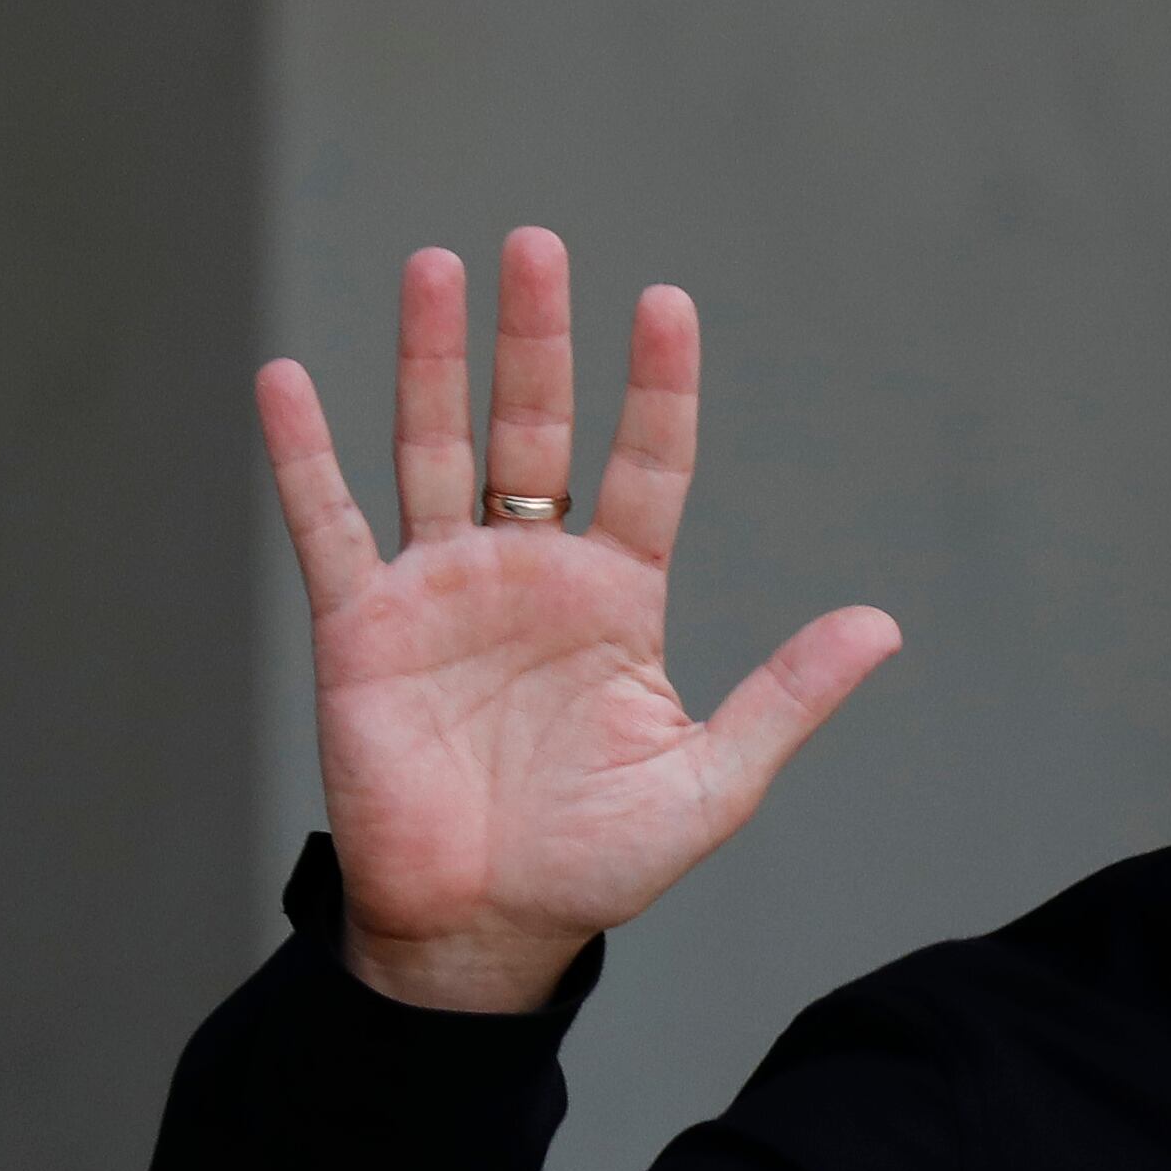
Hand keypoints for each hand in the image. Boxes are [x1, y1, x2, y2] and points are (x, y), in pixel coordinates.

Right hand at [260, 229, 900, 1012]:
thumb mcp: (714, 780)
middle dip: (535, 338)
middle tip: (535, 242)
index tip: (667, 301)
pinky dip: (302, 453)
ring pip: (434, 447)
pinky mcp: (361, 626)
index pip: (645, 467)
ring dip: (431, 359)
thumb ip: (788, 695)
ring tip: (437, 265)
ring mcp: (442, 589)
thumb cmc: (597, 860)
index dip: (656, 388)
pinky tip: (286, 376)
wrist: (486, 929)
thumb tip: (884, 625)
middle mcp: (530, 571)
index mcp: (618, 597)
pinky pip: (328, 523)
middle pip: (535, 429)